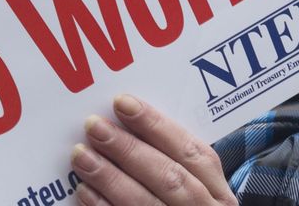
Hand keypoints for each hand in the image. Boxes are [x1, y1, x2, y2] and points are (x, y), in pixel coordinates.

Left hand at [70, 94, 236, 204]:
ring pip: (145, 202)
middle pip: (168, 176)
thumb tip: (130, 126)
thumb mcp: (197, 196)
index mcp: (218, 196)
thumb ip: (175, 167)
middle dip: (128, 148)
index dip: (158, 126)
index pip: (192, 152)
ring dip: (110, 176)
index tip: (123, 103)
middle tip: (94, 126)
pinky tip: (84, 191)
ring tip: (80, 155)